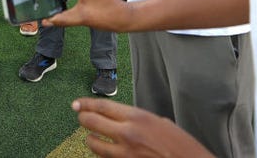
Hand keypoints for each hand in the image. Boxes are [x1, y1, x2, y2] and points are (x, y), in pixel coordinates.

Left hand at [72, 98, 213, 157]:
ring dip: (91, 140)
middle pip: (92, 123)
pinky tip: (107, 152)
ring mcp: (124, 154)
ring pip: (94, 144)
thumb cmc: (180, 144)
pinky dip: (103, 155)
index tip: (76, 104)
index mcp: (137, 117)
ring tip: (94, 137)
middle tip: (81, 117)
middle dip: (83, 119)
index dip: (86, 104)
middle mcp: (127, 134)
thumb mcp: (159, 122)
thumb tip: (118, 118)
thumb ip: (136, 119)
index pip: (102, 106)